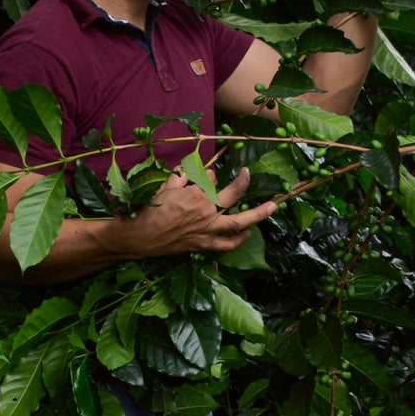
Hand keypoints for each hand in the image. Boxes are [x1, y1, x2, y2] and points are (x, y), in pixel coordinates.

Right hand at [122, 166, 275, 258]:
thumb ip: (181, 176)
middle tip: (248, 173)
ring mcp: (208, 230)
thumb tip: (190, 170)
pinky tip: (248, 233)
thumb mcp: (165, 186)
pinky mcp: (204, 245)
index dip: (208, 176)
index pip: (211, 179)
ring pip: (239, 222)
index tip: (204, 177)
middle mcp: (207, 211)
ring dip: (258, 214)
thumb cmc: (151, 209)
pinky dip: (239, 239)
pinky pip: (226, 244)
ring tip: (272, 207)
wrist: (142, 236)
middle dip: (242, 182)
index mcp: (198, 194)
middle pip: (232, 195)